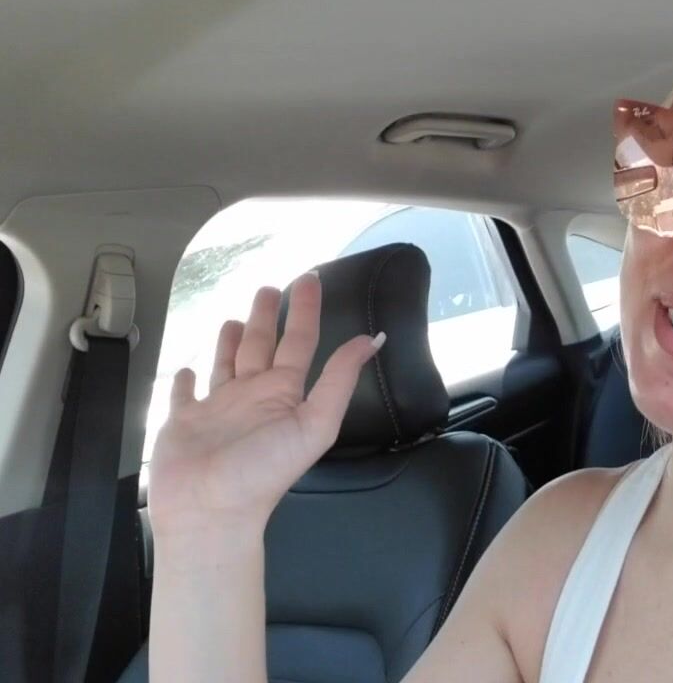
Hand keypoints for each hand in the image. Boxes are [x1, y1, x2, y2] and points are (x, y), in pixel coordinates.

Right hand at [147, 271, 382, 537]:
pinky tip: (188, 366)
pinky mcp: (183, 420)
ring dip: (231, 341)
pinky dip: (186, 379)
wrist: (210, 512)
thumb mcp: (314, 423)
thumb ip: (340, 379)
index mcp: (284, 394)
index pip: (300, 340)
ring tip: (235, 318)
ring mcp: (218, 408)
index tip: (308, 278)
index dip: (305, 310)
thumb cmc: (261, 471)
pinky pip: (185, 393)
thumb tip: (373, 339)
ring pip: (227, 363)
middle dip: (267, 317)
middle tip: (269, 288)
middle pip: (262, 345)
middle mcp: (253, 396)